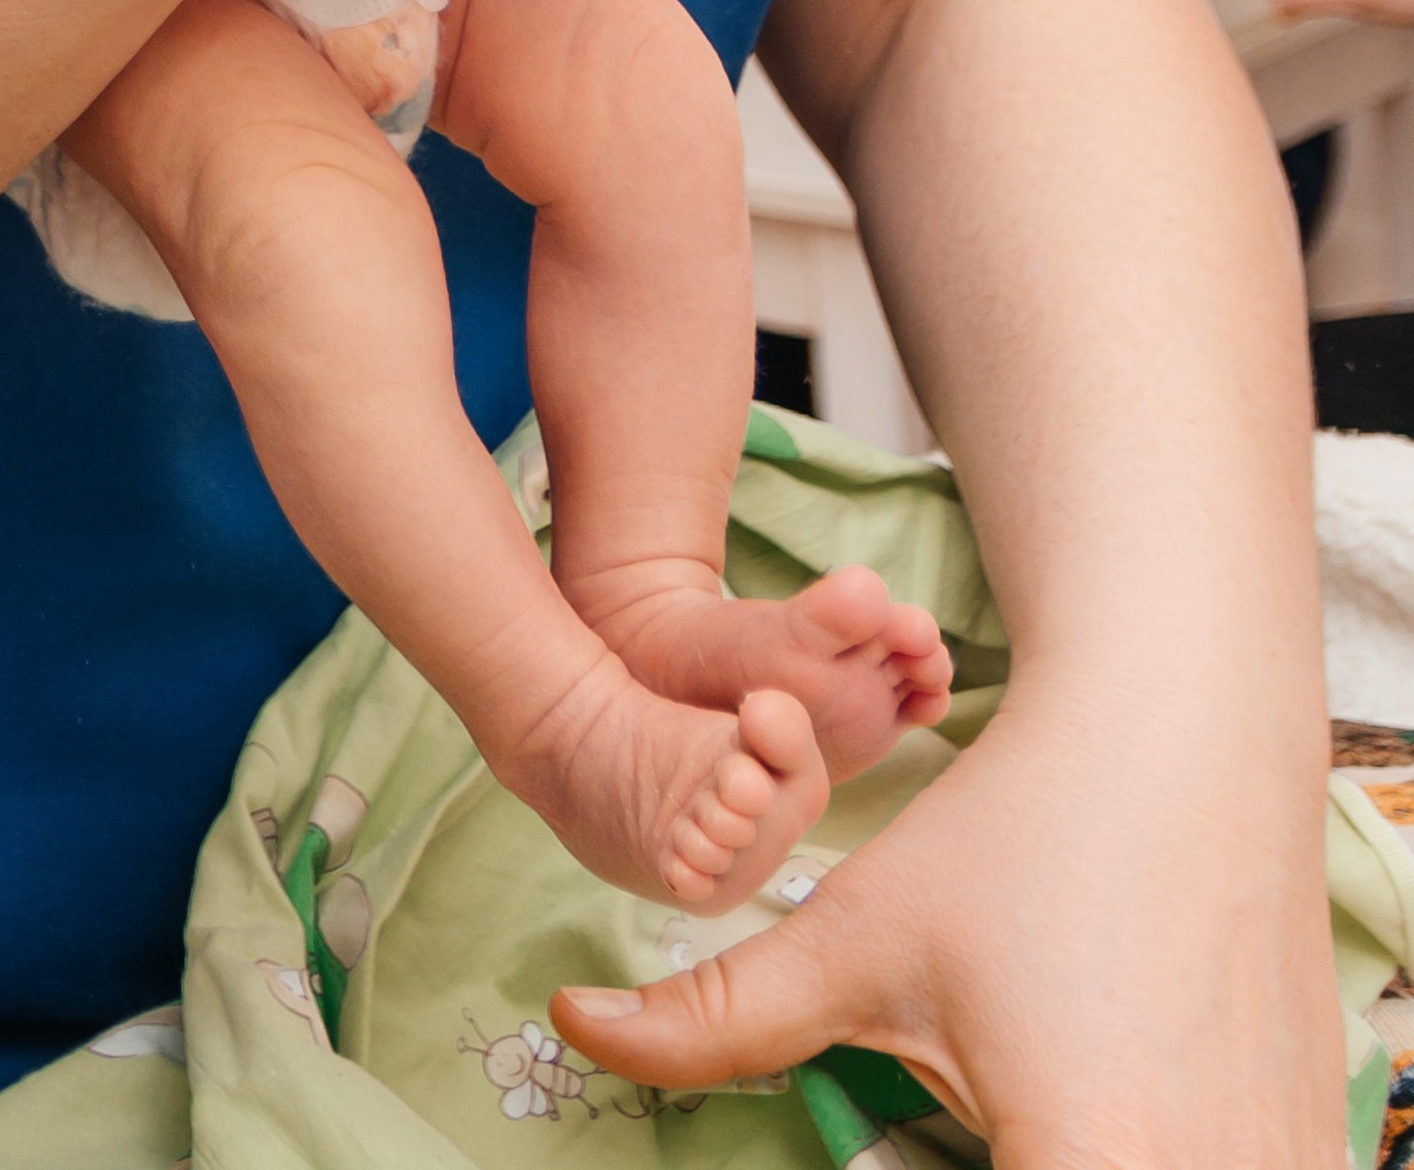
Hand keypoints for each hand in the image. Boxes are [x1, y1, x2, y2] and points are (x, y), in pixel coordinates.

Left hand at [551, 686, 1341, 1163]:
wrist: (1184, 745)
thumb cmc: (1014, 839)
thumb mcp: (854, 939)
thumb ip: (713, 1018)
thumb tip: (570, 1028)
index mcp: (1095, 1163)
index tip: (877, 1163)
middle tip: (931, 1123)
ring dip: (1051, 1152)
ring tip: (1006, 1095)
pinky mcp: (1303, 1151)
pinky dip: (1129, 1150)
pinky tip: (1081, 1104)